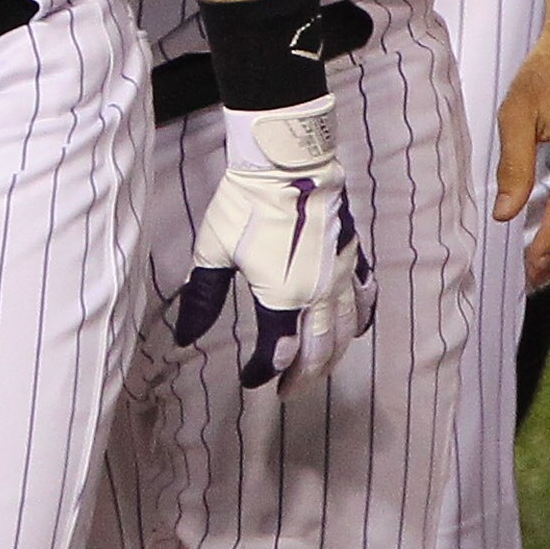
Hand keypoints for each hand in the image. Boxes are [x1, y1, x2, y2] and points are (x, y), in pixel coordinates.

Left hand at [172, 102, 372, 393]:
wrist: (285, 156)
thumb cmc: (245, 202)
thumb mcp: (214, 251)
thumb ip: (203, 299)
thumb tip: (183, 338)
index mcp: (283, 296)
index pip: (278, 352)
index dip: (262, 371)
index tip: (250, 378)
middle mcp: (319, 293)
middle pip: (318, 352)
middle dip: (303, 378)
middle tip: (287, 392)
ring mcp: (342, 274)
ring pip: (346, 332)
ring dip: (332, 358)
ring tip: (317, 369)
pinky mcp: (354, 253)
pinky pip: (366, 296)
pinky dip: (361, 319)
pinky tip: (355, 328)